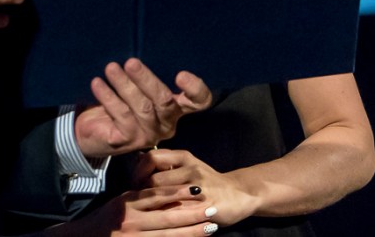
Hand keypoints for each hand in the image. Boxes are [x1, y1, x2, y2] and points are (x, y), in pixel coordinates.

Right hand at [44, 185, 217, 235]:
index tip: (198, 189)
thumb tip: (162, 185)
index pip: (158, 195)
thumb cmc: (104, 219)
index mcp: (127, 203)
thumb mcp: (119, 203)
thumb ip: (138, 195)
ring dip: (191, 231)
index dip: (179, 193)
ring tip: (211, 227)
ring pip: (168, 234)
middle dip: (192, 213)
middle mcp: (130, 220)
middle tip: (212, 209)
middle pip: (167, 216)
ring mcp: (133, 236)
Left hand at [75, 59, 211, 157]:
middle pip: (165, 101)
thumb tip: (139, 42)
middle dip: (147, 79)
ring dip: (125, 85)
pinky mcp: (127, 140)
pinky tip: (98, 83)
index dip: (196, 89)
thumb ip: (144, 73)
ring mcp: (148, 134)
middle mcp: (166, 122)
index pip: (198, 101)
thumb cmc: (120, 99)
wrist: (92, 129)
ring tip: (111, 68)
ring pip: (142, 107)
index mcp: (176, 107)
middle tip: (131, 62)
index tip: (181, 74)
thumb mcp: (137, 85)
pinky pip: (120, 115)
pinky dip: (108, 97)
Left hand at [141, 149, 257, 227]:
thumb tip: (138, 157)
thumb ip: (165, 162)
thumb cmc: (207, 181)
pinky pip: (179, 212)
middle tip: (139, 201)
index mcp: (184, 156)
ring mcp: (199, 188)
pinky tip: (162, 218)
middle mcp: (191, 168)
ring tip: (149, 210)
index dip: (138, 171)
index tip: (134, 183)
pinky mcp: (205, 206)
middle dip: (143, 192)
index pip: (151, 158)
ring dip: (153, 205)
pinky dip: (167, 215)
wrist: (239, 194)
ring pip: (165, 198)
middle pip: (155, 180)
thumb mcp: (187, 165)